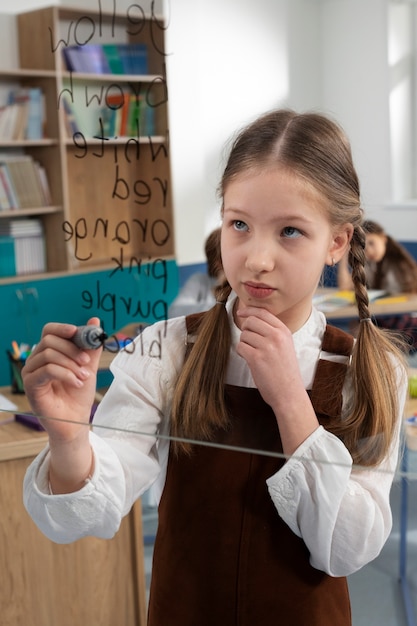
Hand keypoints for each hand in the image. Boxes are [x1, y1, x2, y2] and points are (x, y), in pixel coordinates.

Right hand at [22, 317, 101, 443]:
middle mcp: (36, 360)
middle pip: (49, 340)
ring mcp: (31, 372)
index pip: (49, 331)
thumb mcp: (88, 366)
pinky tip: (76, 383)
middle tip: (86, 363)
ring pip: (49, 354)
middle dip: (72, 349)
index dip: (62, 328)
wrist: (76, 419)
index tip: (77, 332)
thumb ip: (90, 345)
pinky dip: (66, 374)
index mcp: (48, 352)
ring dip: (71, 365)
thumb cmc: (79, 394)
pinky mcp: (30, 385)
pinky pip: (47, 370)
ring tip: (83, 378)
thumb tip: (94, 321)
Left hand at [236, 306, 318, 453]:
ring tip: (254, 355)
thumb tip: (251, 320)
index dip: (249, 310)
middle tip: (249, 341)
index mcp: (284, 332)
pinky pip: (240, 347)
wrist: (289, 393)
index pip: (263, 312)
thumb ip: (273, 333)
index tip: (241, 312)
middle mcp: (276, 336)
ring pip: (244, 335)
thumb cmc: (285, 372)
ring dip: (244, 344)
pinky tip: (250, 360)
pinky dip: (241, 353)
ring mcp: (266, 346)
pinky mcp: (256, 358)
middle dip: (245, 330)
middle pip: (250, 322)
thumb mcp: (286, 346)